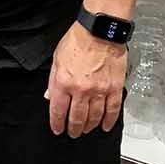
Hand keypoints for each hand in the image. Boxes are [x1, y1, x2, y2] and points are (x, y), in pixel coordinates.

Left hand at [46, 21, 126, 137]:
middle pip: (76, 118)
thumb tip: (49, 96)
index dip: (57, 123)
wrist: (100, 30)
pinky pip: (112, 110)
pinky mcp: (115, 88)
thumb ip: (53, 80)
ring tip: (86, 129)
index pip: (58, 110)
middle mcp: (81, 90)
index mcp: (64, 82)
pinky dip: (109, 121)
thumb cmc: (78, 40)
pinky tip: (105, 126)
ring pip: (94, 117)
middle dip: (73, 129)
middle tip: (73, 133)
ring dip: (89, 126)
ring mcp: (99, 90)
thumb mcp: (57, 58)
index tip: (58, 129)